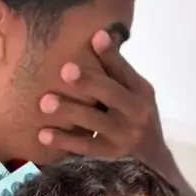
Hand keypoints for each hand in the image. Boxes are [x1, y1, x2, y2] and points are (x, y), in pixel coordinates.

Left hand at [38, 30, 167, 166]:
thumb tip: (97, 35)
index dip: (111, 55)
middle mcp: (136, 112)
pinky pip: (84, 148)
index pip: (124, 70)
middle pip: (112, 94)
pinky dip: (63, 141)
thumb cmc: (135, 116)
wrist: (152, 160)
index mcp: (141, 91)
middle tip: (65, 70)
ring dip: (70, 111)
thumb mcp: (134, 93)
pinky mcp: (109, 156)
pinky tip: (43, 134)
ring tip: (45, 102)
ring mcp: (123, 136)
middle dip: (89, 82)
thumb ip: (115, 70)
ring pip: (95, 122)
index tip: (96, 37)